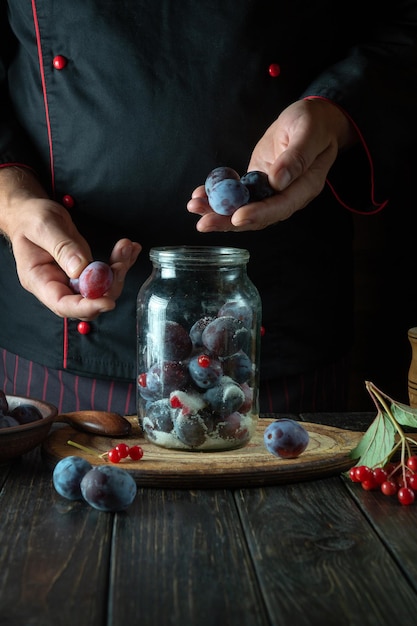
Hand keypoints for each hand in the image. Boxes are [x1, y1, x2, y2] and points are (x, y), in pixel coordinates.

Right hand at [0, 169, 140, 318]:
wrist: (31, 214)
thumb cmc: (30, 220)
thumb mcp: (43, 227)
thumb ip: (61, 248)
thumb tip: (79, 269)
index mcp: (39, 280)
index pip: (63, 304)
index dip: (86, 307)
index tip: (107, 301)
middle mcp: (57, 285)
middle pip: (87, 301)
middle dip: (109, 286)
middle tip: (121, 263)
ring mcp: (72, 280)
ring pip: (101, 289)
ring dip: (118, 271)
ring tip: (126, 248)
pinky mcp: (85, 271)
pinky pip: (105, 274)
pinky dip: (120, 262)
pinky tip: (129, 249)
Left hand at [187, 98, 356, 231]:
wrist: (313, 121)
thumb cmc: (315, 124)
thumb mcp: (309, 133)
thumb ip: (297, 157)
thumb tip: (277, 181)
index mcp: (304, 188)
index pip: (280, 207)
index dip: (258, 214)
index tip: (237, 217)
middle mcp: (286, 196)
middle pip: (256, 216)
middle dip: (228, 221)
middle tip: (204, 223)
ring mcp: (270, 192)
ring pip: (243, 208)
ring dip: (217, 211)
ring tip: (194, 206)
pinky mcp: (257, 184)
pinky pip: (237, 195)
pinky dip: (217, 196)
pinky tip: (199, 195)